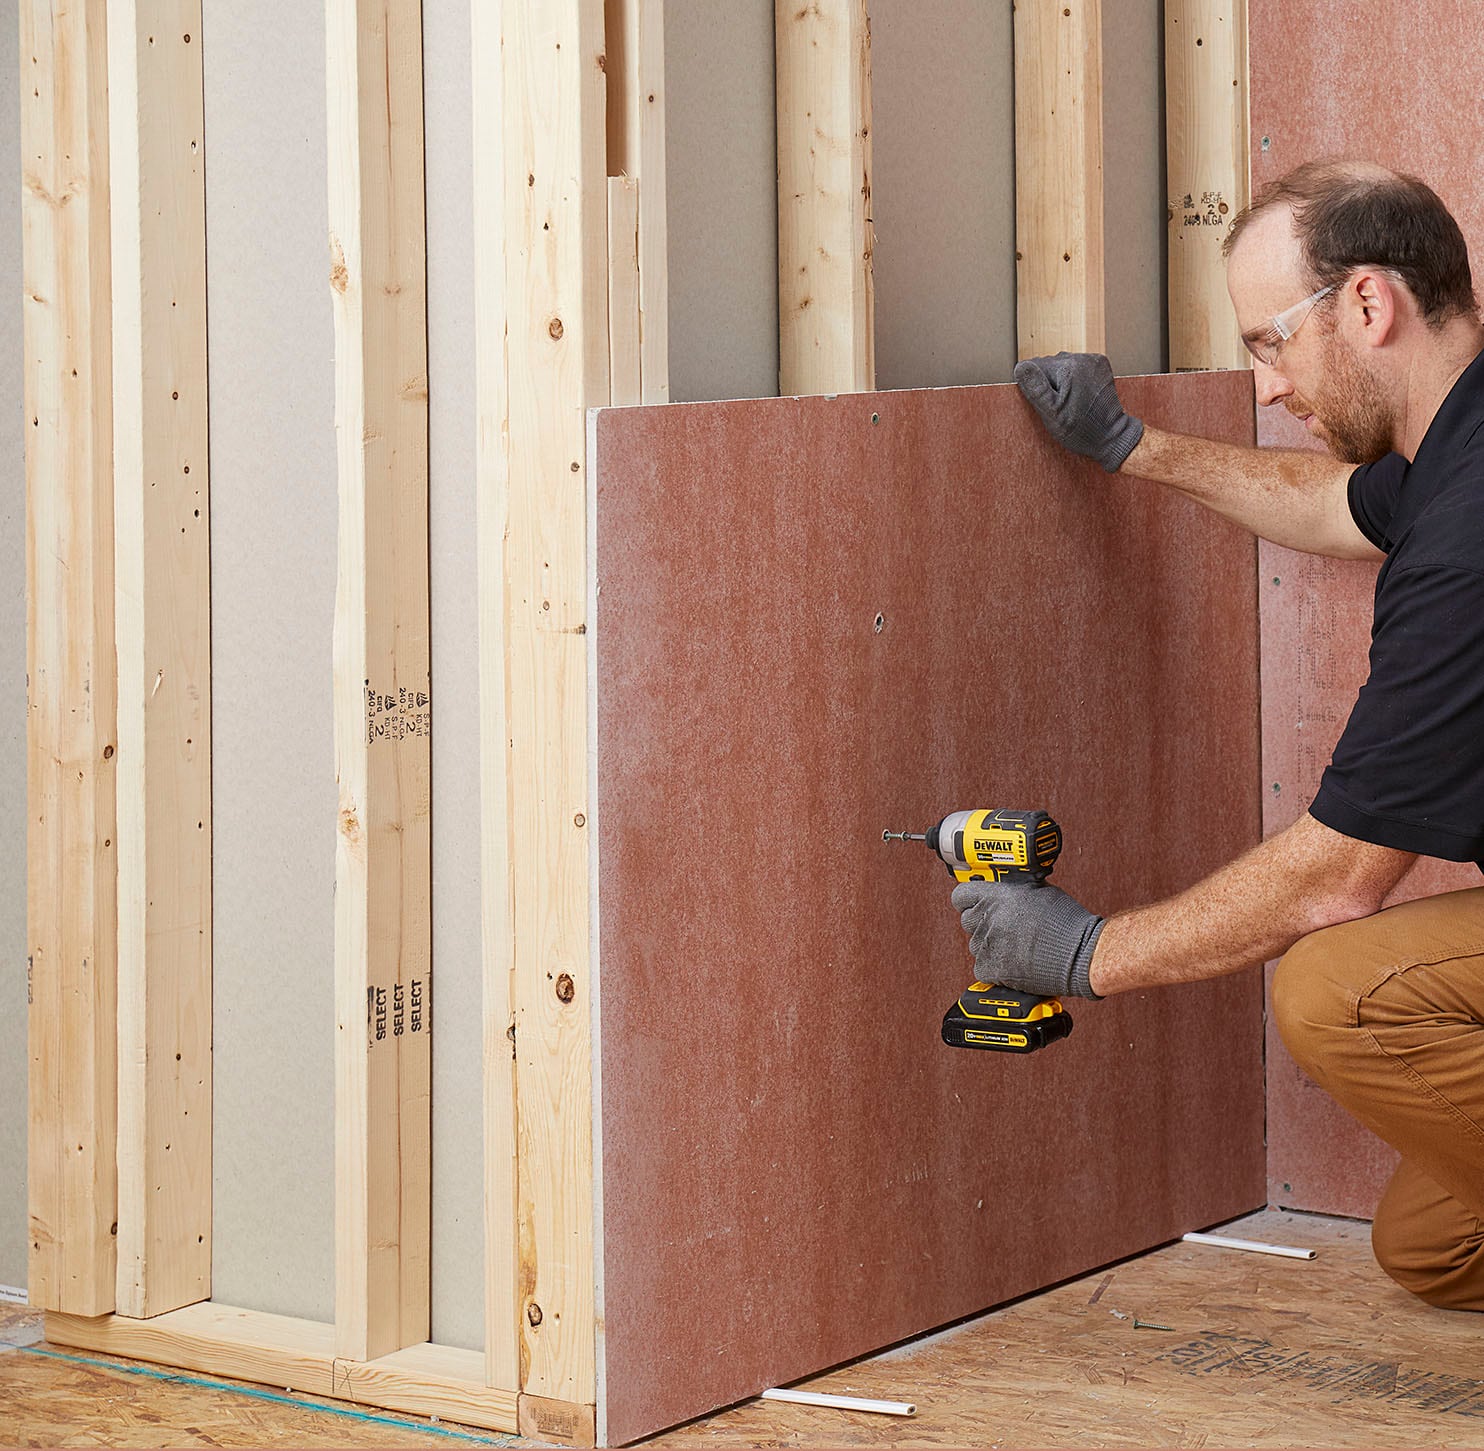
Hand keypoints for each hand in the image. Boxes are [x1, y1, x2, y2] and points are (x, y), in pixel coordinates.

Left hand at [950, 881, 1104, 999]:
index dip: (969, 899)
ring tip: (1014, 945)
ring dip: (989, 944)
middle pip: (967, 920)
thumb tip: (1002, 889)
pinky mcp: (993, 969)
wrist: (1081, 954)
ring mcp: (989, 945)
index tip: (974, 903)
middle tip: (1003, 926)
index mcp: (998, 896)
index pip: (961, 895)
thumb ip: (1013, 889)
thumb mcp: (1039, 890)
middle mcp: (989, 919)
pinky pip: (981, 966)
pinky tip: (1013, 961)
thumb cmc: (1067, 922)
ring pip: (975, 944)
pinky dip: (994, 966)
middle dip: (982, 922)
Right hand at [1013, 352, 1143, 472]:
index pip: (1034, 366)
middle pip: (1048, 364)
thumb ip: (1036, 389)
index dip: (1036, 387)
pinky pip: (1075, 365)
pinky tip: (1079, 393)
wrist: (1111, 435)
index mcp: (1068, 368)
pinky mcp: (1099, 364)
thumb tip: (1021, 367)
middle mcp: (1082, 358)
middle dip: (1048, 383)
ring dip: (1060, 380)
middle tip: (1060, 404)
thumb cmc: (1081, 429)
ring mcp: (1093, 359)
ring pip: (1061, 364)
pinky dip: (1073, 378)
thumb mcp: (1052, 415)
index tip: (1049, 404)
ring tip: (1071, 400)